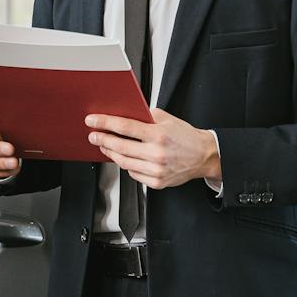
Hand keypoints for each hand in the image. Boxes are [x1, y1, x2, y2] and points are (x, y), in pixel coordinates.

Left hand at [85, 108, 221, 189]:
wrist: (204, 156)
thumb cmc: (186, 137)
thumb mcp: (167, 119)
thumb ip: (146, 116)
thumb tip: (124, 114)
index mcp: (158, 135)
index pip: (125, 127)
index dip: (105, 123)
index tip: (92, 121)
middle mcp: (156, 154)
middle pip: (120, 147)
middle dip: (102, 140)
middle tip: (93, 135)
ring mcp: (156, 170)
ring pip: (123, 162)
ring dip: (110, 153)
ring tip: (105, 145)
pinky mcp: (157, 182)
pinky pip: (133, 174)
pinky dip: (126, 165)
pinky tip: (123, 158)